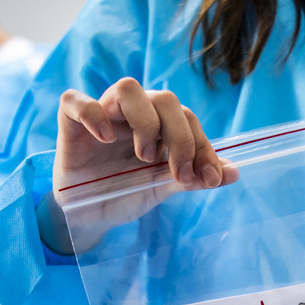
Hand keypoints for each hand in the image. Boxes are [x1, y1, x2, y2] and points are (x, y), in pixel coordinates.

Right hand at [42, 79, 238, 252]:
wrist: (87, 215)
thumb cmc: (123, 193)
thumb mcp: (160, 188)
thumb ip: (192, 178)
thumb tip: (234, 173)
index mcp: (159, 123)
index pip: (189, 120)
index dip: (203, 147)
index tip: (210, 179)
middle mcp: (133, 112)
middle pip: (165, 99)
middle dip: (180, 137)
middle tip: (178, 173)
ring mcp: (103, 113)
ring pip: (128, 88)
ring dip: (145, 122)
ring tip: (144, 156)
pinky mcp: (71, 122)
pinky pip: (76, 100)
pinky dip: (93, 114)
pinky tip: (105, 138)